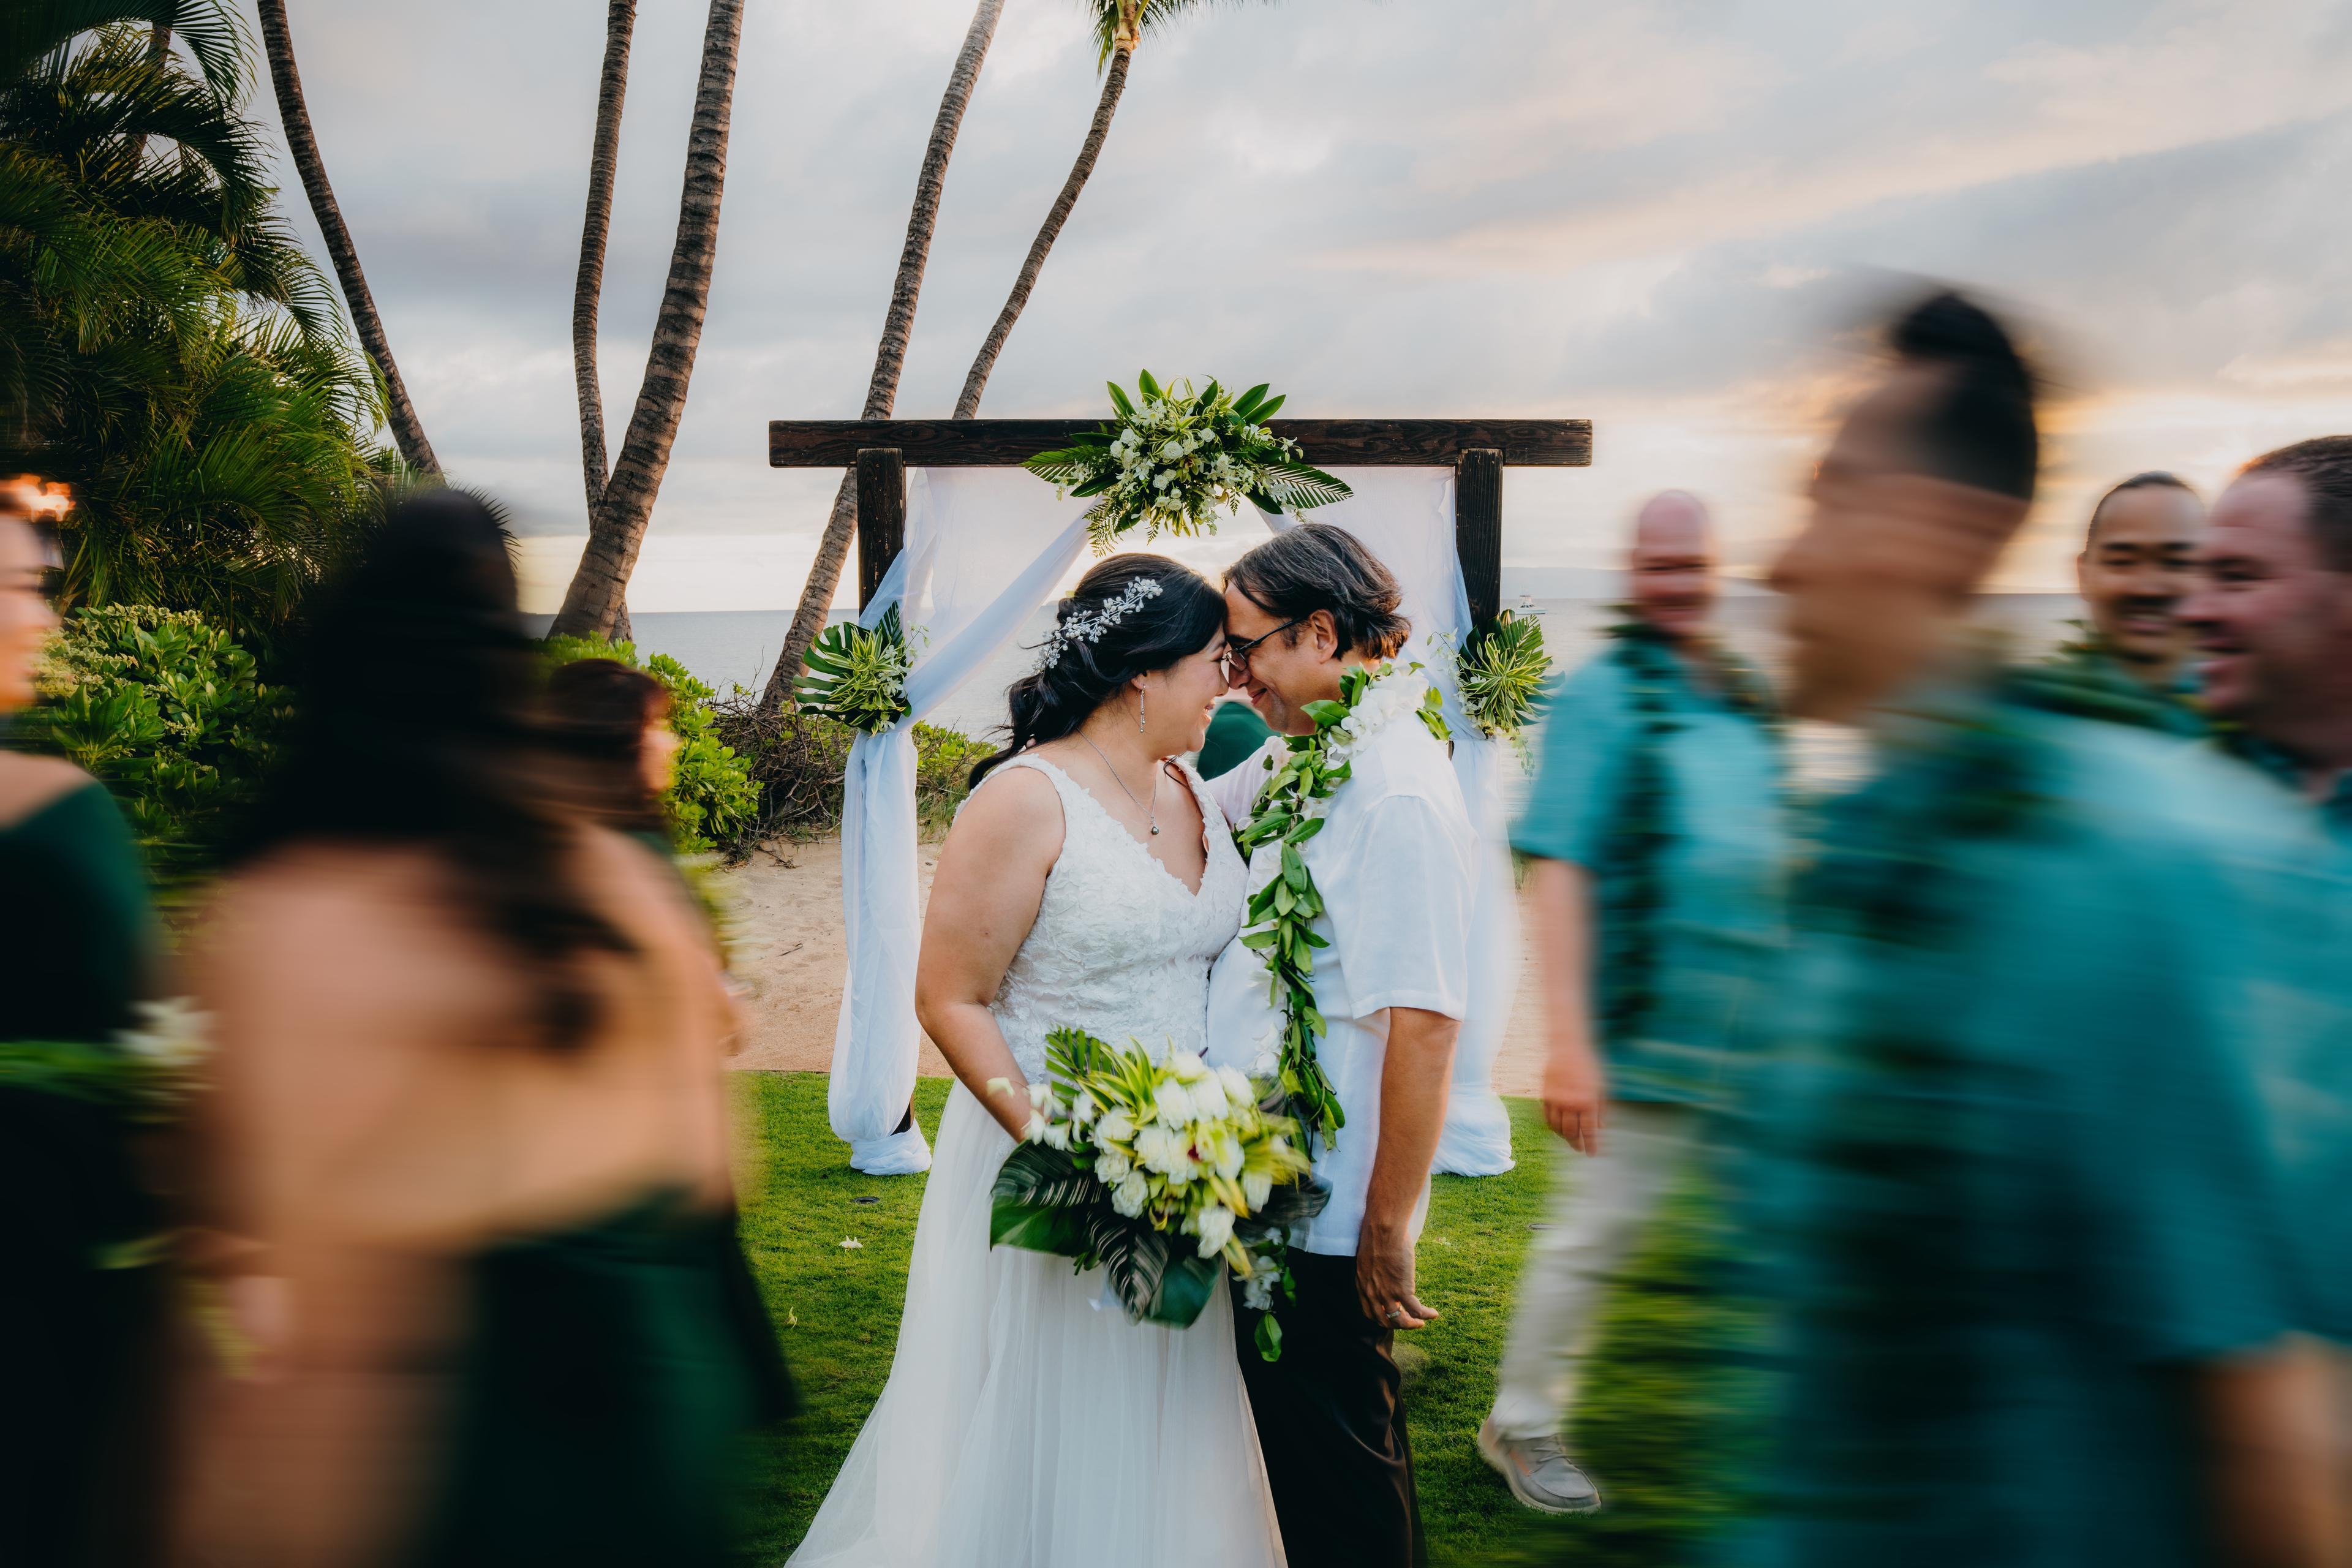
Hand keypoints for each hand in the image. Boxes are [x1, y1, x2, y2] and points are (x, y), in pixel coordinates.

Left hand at [1355, 1226, 1438, 1332]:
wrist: (1383, 1229)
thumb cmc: (1377, 1235)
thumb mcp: (1368, 1257)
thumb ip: (1373, 1270)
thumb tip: (1383, 1270)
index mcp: (1363, 1285)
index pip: (1370, 1312)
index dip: (1382, 1318)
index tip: (1392, 1315)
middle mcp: (1372, 1293)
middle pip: (1384, 1320)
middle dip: (1397, 1325)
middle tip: (1408, 1322)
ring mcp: (1387, 1293)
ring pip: (1400, 1320)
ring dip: (1411, 1325)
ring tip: (1420, 1323)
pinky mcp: (1402, 1290)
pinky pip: (1416, 1310)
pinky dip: (1426, 1315)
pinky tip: (1433, 1314)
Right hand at [1541, 1029, 1606, 1156]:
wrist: (1566, 1048)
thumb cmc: (1588, 1066)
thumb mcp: (1602, 1086)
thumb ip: (1602, 1108)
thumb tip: (1602, 1127)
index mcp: (1588, 1101)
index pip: (1589, 1131)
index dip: (1591, 1145)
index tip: (1592, 1154)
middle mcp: (1570, 1103)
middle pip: (1571, 1132)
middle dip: (1576, 1144)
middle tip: (1580, 1149)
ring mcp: (1555, 1100)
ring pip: (1557, 1128)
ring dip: (1564, 1137)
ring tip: (1570, 1140)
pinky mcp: (1545, 1096)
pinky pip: (1547, 1118)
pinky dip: (1552, 1127)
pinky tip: (1558, 1129)